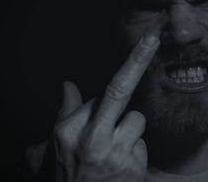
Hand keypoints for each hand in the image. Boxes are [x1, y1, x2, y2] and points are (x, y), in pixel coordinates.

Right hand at [52, 34, 158, 181]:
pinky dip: (134, 150)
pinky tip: (121, 165)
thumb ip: (65, 111)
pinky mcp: (134, 166)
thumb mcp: (57, 144)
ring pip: (137, 119)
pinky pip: (142, 143)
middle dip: (136, 61)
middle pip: (118, 90)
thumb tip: (67, 83)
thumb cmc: (68, 172)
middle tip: (151, 39)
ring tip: (114, 151)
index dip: (106, 102)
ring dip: (130, 130)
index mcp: (69, 129)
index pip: (100, 96)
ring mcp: (115, 153)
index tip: (143, 46)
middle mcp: (91, 138)